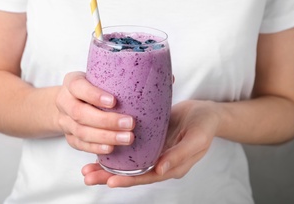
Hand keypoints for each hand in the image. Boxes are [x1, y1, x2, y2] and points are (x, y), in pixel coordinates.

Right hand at [56, 72, 134, 153]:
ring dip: (106, 137)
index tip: (114, 101)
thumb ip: (117, 78)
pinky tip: (111, 148)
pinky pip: (80, 145)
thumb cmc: (91, 86)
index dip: (94, 95)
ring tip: (128, 138)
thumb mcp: (98, 76)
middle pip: (80, 113)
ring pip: (81, 131)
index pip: (78, 87)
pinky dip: (96, 148)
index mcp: (71, 83)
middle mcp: (64, 102)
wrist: (68, 102)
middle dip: (106, 121)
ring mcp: (65, 121)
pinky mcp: (69, 137)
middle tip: (130, 123)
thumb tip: (156, 77)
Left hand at [81, 100, 221, 186]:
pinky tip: (100, 146)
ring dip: (108, 165)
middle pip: (132, 173)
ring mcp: (153, 151)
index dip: (129, 180)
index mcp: (172, 167)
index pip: (147, 177)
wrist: (206, 112)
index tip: (110, 180)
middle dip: (109, 176)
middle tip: (88, 175)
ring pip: (128, 162)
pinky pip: (131, 148)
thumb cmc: (204, 125)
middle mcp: (160, 162)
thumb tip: (160, 170)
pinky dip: (116, 148)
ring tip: (87, 167)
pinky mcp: (150, 139)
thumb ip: (179, 155)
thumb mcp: (196, 140)